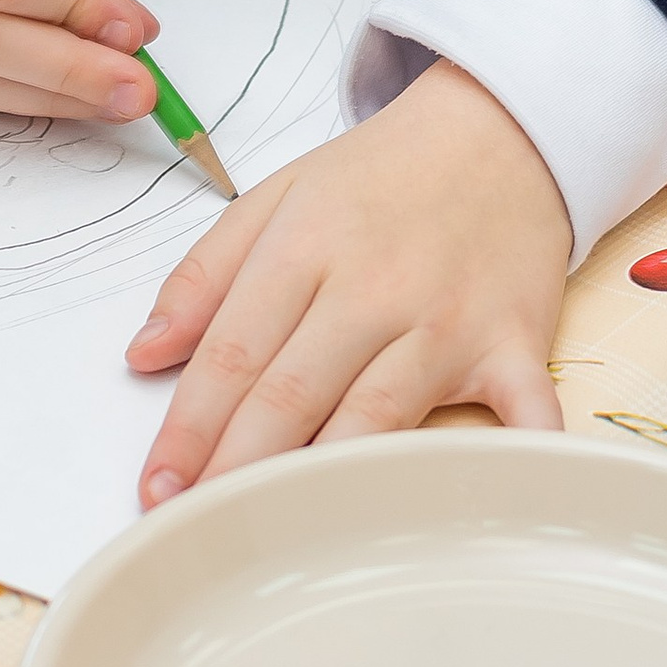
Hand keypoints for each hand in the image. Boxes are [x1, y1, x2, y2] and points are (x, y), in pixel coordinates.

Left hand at [126, 60, 569, 502]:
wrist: (499, 130)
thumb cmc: (383, 175)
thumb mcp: (278, 195)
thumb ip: (205, 274)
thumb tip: (144, 353)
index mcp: (306, 247)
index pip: (234, 352)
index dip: (189, 426)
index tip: (156, 484)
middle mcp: (374, 288)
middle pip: (294, 394)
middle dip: (235, 467)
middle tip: (194, 527)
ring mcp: (447, 320)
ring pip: (378, 416)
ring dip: (325, 482)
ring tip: (277, 536)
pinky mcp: (514, 342)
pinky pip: (522, 408)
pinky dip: (516, 452)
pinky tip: (494, 500)